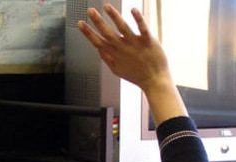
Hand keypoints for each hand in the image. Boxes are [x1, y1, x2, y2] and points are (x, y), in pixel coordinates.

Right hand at [78, 4, 186, 124]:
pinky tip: (132, 9)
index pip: (97, 42)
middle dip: (98, 21)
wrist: (155, 80)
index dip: (88, 33)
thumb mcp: (117, 70)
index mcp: (115, 54)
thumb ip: (107, 59)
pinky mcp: (148, 41)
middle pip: (107, 33)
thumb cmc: (137, 75)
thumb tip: (98, 49)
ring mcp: (135, 44)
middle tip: (90, 11)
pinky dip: (138, 19)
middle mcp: (123, 48)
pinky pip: (142, 28)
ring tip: (106, 6)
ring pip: (123, 28)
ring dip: (114, 16)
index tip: (80, 23)